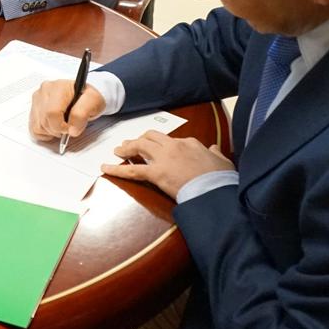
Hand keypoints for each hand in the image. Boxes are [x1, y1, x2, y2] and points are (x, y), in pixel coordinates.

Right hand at [29, 80, 105, 140]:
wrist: (83, 96)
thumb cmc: (87, 98)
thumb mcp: (94, 102)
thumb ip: (82, 114)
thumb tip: (71, 130)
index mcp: (58, 87)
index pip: (52, 113)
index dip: (62, 126)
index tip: (72, 128)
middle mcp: (44, 91)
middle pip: (45, 121)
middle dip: (59, 130)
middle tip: (70, 126)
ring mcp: (36, 100)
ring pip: (39, 126)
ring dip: (53, 131)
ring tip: (63, 123)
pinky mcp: (33, 110)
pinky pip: (34, 129)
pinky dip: (46, 133)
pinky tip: (55, 125)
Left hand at [101, 131, 234, 199]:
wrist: (216, 190)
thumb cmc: (221, 179)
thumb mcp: (223, 162)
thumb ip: (216, 153)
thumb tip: (213, 149)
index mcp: (190, 143)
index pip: (171, 140)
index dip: (162, 144)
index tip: (158, 149)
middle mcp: (174, 146)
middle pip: (151, 137)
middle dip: (139, 140)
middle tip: (129, 145)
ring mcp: (163, 159)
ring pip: (139, 147)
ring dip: (127, 148)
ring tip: (117, 151)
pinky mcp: (156, 173)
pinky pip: (132, 170)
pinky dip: (117, 169)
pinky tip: (105, 168)